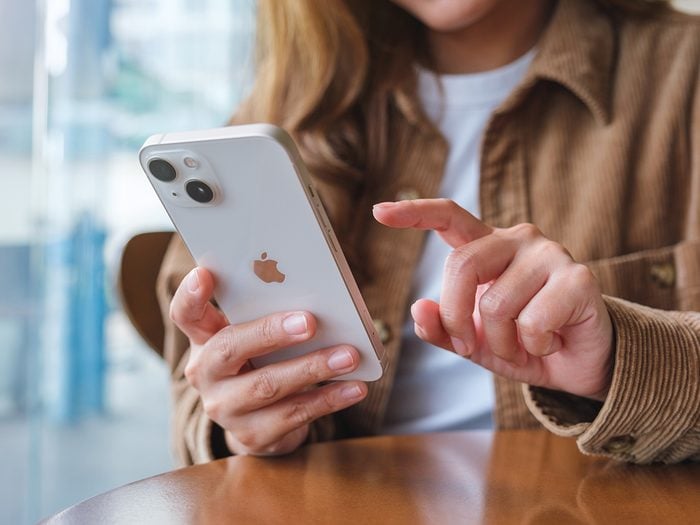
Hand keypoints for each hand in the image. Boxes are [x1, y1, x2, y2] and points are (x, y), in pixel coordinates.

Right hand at [169, 267, 367, 455]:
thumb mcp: (257, 337)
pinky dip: (328, 398)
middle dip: (271, 332)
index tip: (204, 274)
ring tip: (348, 355)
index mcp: (204, 339)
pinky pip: (294, 414)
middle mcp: (206, 374)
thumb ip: (270, 316)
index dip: (190, 295)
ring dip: (313, 367)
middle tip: (310, 321)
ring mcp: (225, 408)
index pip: (186, 314)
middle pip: (229, 347)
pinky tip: (353, 387)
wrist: (261, 422)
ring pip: (268, 385)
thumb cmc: (263, 362)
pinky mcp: (252, 436)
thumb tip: (319, 298)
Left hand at [373, 199, 613, 400]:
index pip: (449, 217)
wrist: (579, 365)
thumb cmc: (523, 344)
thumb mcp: (474, 341)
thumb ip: (442, 327)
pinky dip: (533, 346)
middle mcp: (518, 240)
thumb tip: (419, 308)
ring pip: (496, 304)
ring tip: (522, 345)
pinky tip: (551, 341)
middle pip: (462, 266)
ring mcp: (550, 254)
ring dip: (502, 343)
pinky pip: (533, 322)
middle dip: (455, 317)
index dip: (415, 213)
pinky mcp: (578, 278)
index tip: (379, 212)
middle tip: (468, 347)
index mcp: (488, 248)